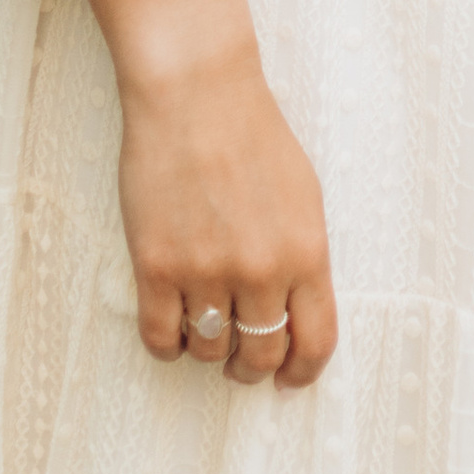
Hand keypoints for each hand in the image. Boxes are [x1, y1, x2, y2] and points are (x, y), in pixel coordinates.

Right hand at [88, 0, 335, 389]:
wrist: (196, 94)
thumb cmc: (252, 135)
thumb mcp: (303, 195)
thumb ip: (303, 256)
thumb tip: (297, 314)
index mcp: (306, 251)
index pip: (315, 341)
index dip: (302, 372)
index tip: (288, 379)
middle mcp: (261, 270)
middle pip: (261, 356)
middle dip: (251, 366)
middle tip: (240, 357)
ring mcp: (208, 272)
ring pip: (210, 353)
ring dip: (208, 349)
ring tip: (203, 320)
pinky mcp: (158, 267)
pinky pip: (162, 339)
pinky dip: (169, 343)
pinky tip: (173, 324)